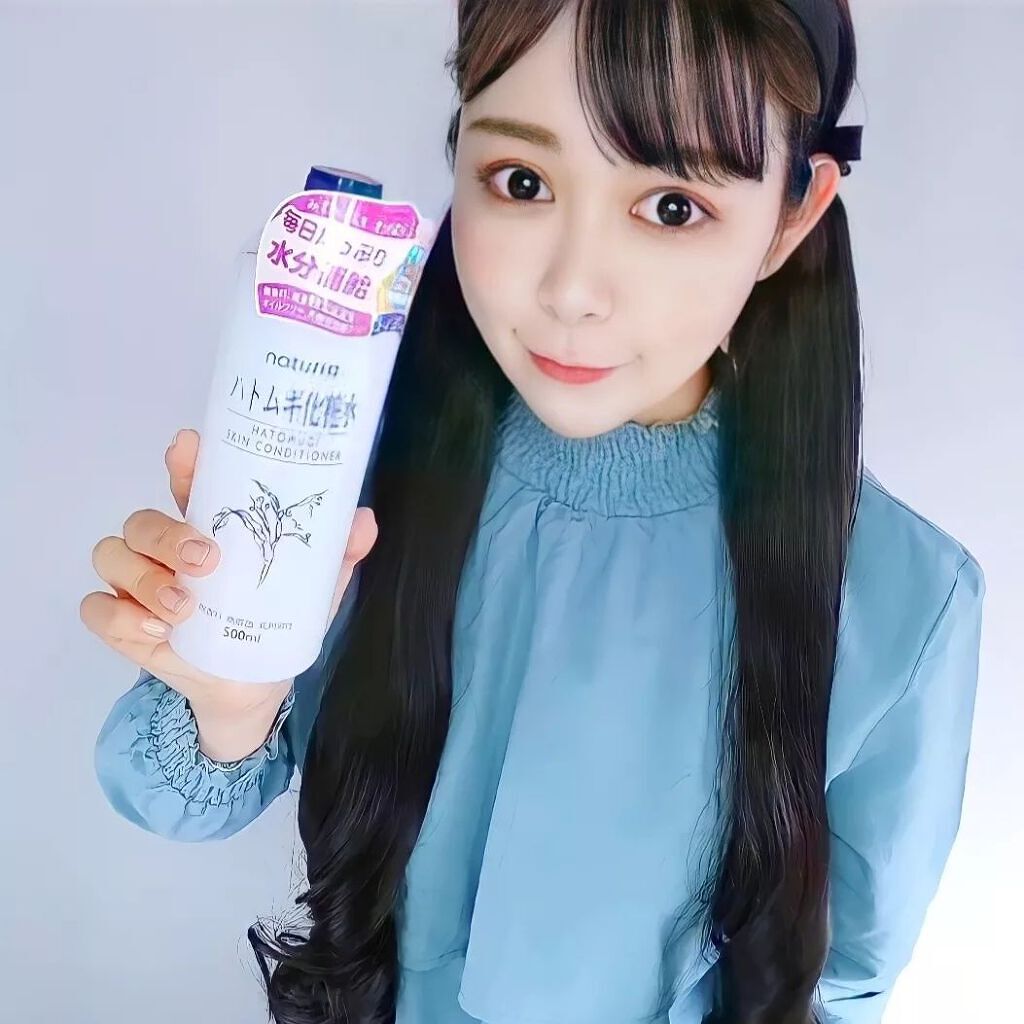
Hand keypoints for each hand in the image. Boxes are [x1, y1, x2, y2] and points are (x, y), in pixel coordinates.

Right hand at [81, 429, 377, 714]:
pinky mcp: (122, 623)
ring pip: (112, 555)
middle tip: (205, 560)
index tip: (188, 447)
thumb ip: (336, 555)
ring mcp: (138, 583)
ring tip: (185, 609)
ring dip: (146, 580)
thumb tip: (362, 521)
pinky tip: (156, 630)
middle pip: (142, 520)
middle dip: (167, 535)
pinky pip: (97, 608)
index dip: (184, 462)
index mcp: (209, 526)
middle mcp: (166, 547)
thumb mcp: (311, 589)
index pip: (188, 483)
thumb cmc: (272, 620)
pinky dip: (120, 616)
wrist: (252, 683)